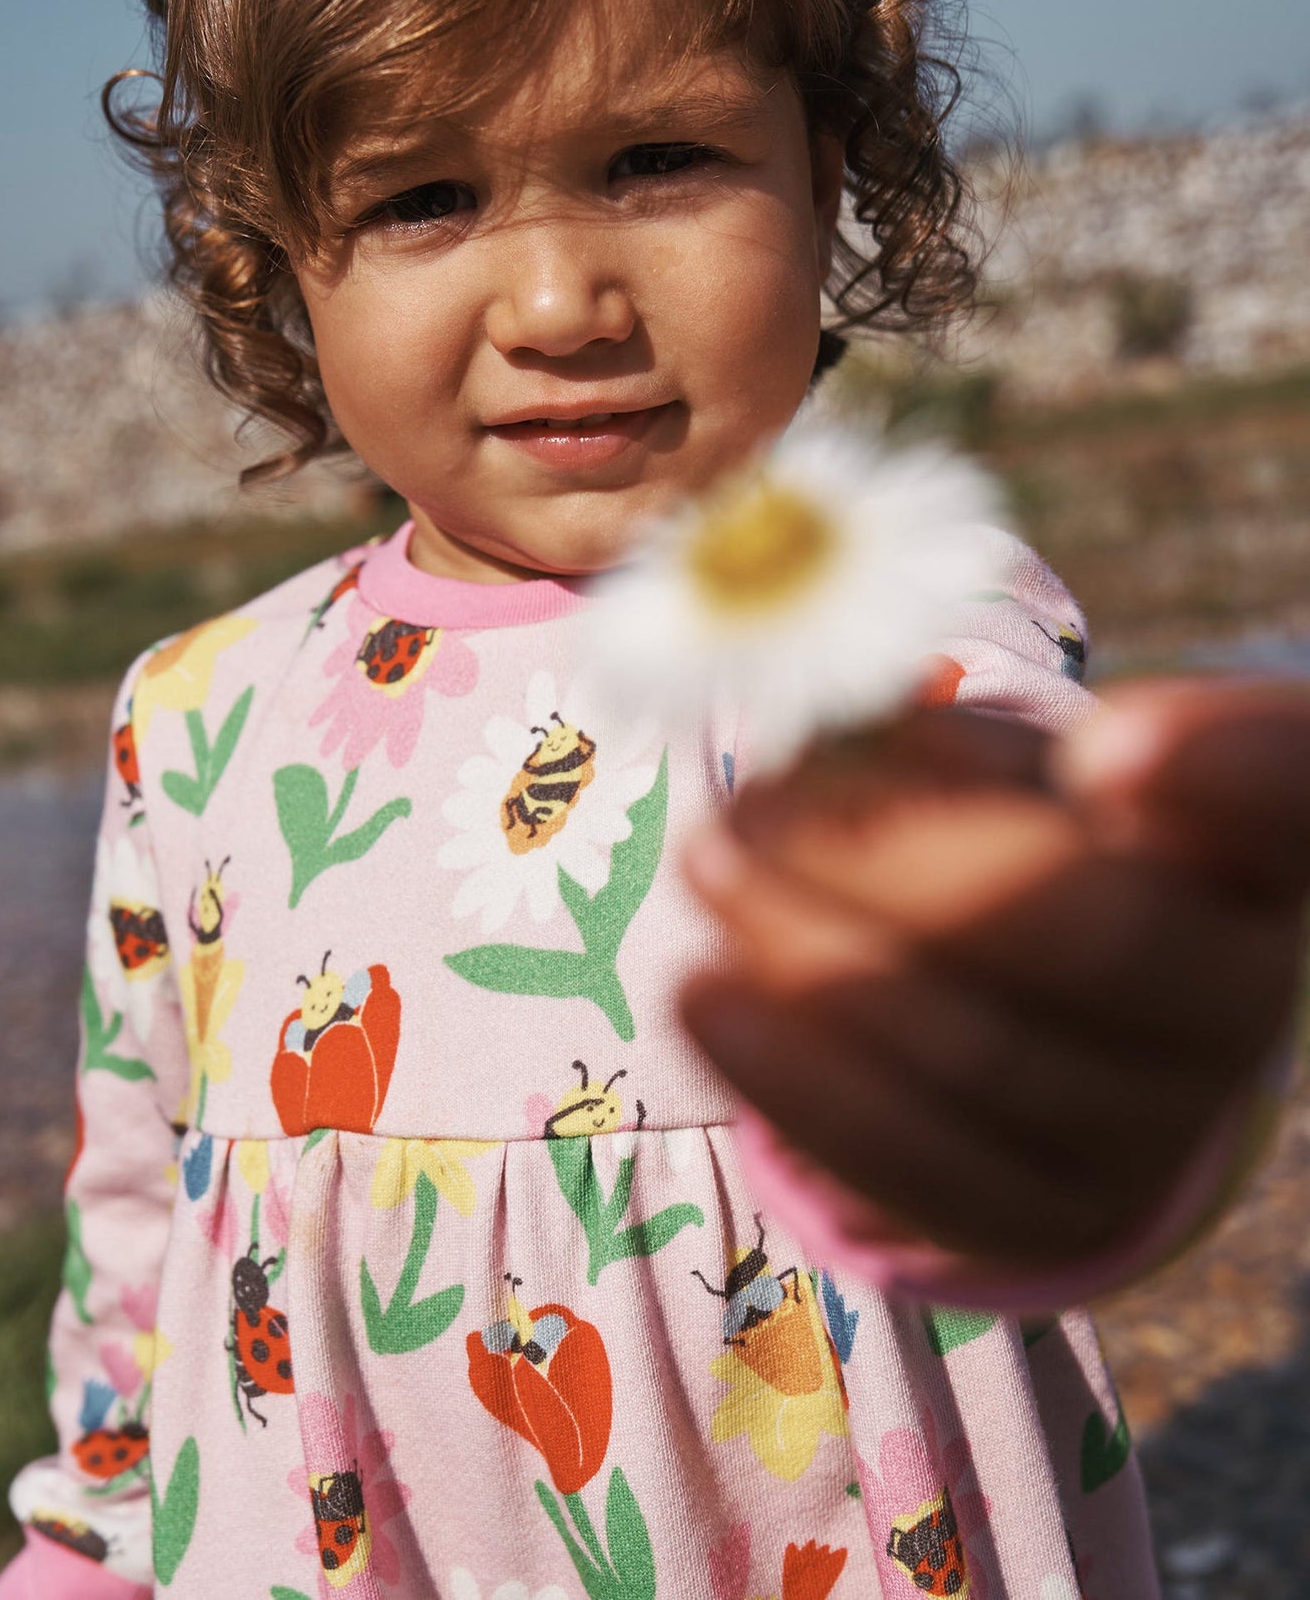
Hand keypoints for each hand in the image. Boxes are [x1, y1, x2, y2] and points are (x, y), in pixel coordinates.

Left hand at [679, 681, 1309, 1273]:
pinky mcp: (1057, 1213)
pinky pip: (917, 1163)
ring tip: (707, 868)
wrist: (1044, 1019)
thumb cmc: (1013, 840)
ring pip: (979, 1053)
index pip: (1288, 786)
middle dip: (887, 861)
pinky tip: (706, 993)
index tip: (1105, 746)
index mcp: (1249, 835)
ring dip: (807, 954)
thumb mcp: (993, 767)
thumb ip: (943, 747)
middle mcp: (1242, 985)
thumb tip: (838, 757)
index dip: (1217, 767)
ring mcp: (1161, 1121)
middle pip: (1087, 930)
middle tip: (744, 806)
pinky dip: (792, 1075)